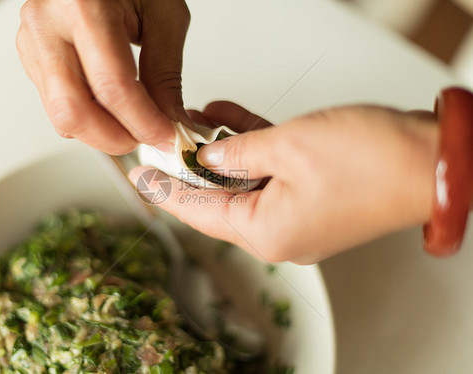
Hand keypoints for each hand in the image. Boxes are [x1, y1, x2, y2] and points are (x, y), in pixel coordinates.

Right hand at [16, 0, 189, 154]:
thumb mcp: (164, 16)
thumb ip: (165, 74)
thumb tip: (169, 122)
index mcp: (82, 6)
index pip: (112, 86)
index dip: (143, 122)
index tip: (167, 137)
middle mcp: (47, 25)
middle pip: (72, 110)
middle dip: (115, 139)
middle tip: (146, 140)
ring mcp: (33, 42)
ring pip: (60, 115)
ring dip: (101, 134)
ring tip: (133, 127)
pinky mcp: (31, 57)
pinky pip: (57, 105)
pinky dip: (88, 119)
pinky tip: (111, 112)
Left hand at [130, 101, 438, 263]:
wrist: (432, 161)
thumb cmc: (372, 161)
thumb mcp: (286, 146)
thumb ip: (238, 153)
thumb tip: (208, 157)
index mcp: (266, 232)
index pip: (197, 212)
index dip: (164, 190)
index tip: (140, 176)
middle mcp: (279, 233)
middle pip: (218, 198)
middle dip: (193, 165)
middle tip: (167, 137)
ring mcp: (297, 217)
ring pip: (243, 182)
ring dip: (222, 151)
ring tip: (196, 121)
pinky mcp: (312, 198)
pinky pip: (269, 175)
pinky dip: (252, 150)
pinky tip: (231, 122)